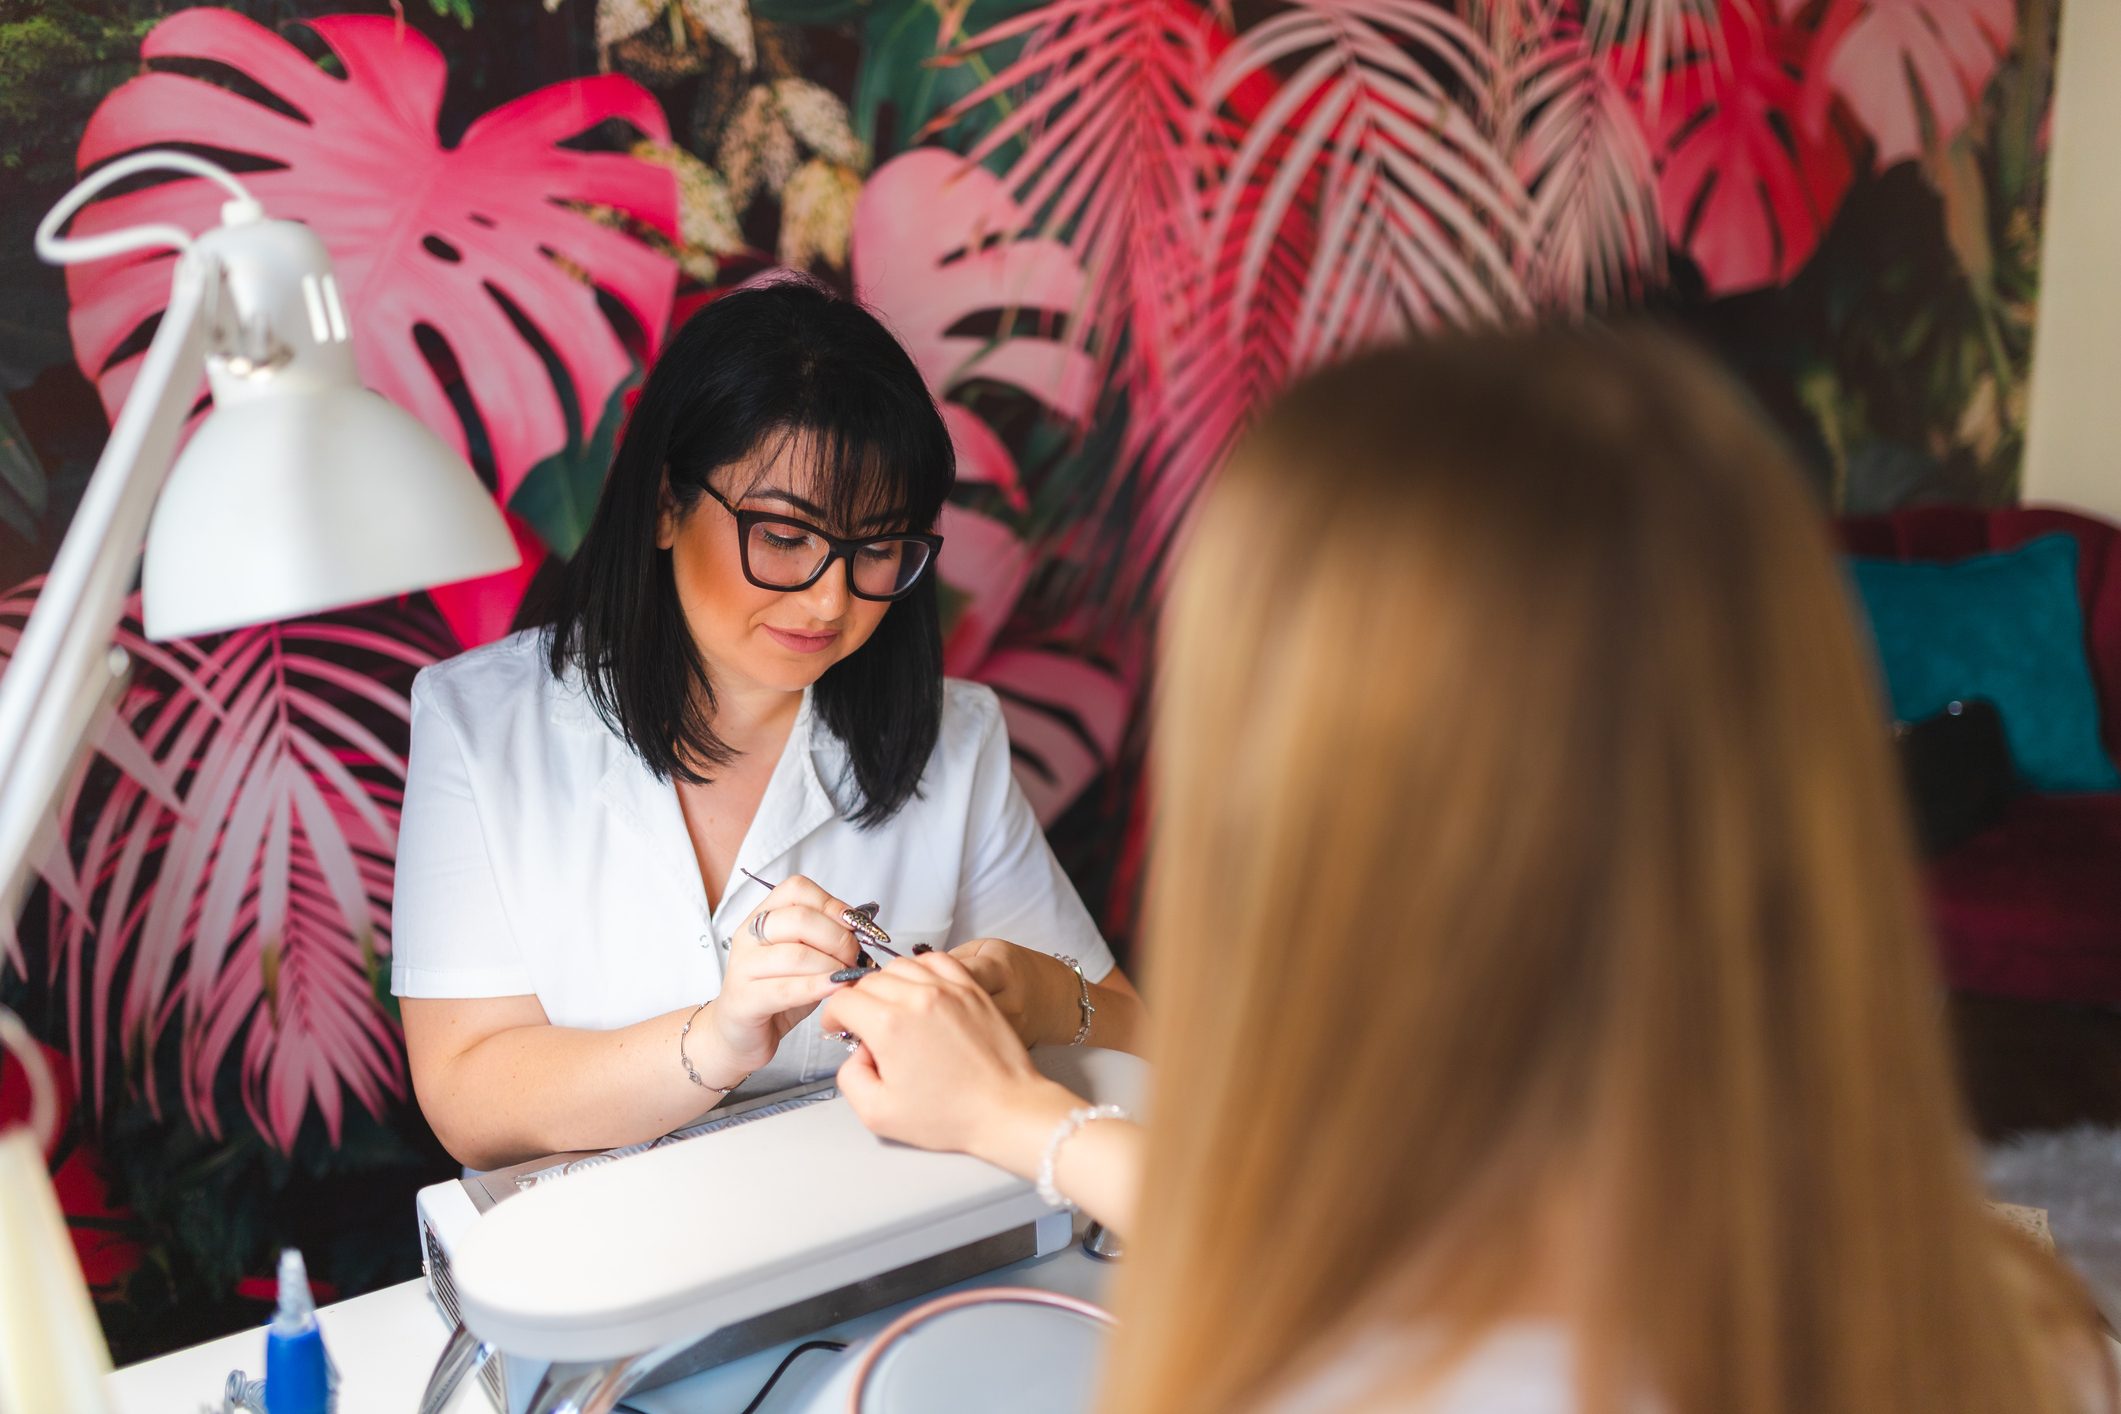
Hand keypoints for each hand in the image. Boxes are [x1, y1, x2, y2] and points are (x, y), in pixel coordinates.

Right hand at [714, 875, 865, 1070]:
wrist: (739, 1035)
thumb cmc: (777, 993)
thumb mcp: (804, 958)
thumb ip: (825, 939)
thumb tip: (864, 924)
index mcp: (762, 917)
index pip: (797, 889)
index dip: (832, 904)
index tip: (854, 925)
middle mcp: (748, 936)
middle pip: (800, 918)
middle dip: (838, 937)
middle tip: (854, 957)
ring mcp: (743, 967)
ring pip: (796, 954)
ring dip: (832, 965)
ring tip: (846, 977)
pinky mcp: (744, 999)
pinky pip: (786, 989)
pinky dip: (817, 987)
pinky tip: (835, 988)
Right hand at [820, 952, 1078, 1174]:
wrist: (1006, 1109)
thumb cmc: (949, 1116)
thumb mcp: (878, 1113)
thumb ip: (849, 1079)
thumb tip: (856, 1052)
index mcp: (889, 1026)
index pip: (843, 1000)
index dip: (833, 1017)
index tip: (840, 1031)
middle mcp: (916, 997)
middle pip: (868, 982)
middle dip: (859, 1003)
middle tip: (867, 1029)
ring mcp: (947, 987)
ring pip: (899, 966)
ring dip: (887, 984)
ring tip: (893, 1010)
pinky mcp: (970, 987)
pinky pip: (935, 960)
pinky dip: (921, 970)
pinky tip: (921, 992)